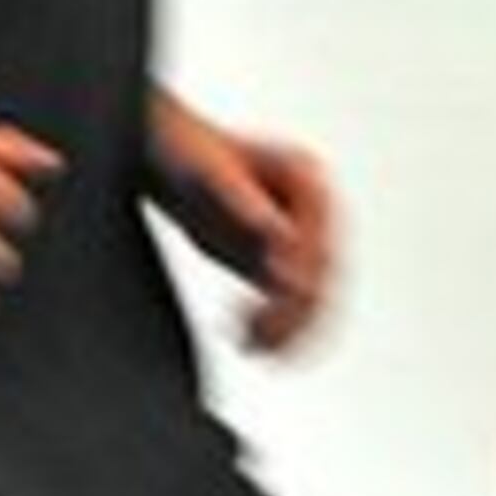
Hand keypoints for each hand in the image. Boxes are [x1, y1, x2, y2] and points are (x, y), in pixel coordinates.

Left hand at [146, 90, 336, 353]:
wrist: (170, 162)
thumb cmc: (188, 152)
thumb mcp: (210, 170)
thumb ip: (246, 201)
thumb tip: (281, 236)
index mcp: (307, 180)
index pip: (320, 235)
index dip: (305, 266)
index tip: (283, 287)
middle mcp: (314, 214)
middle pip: (324, 276)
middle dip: (294, 309)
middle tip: (256, 326)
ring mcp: (302, 244)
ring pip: (315, 303)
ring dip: (288, 331)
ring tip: (249, 342)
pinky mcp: (283, 270)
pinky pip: (295, 312)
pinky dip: (277, 335)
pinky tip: (249, 343)